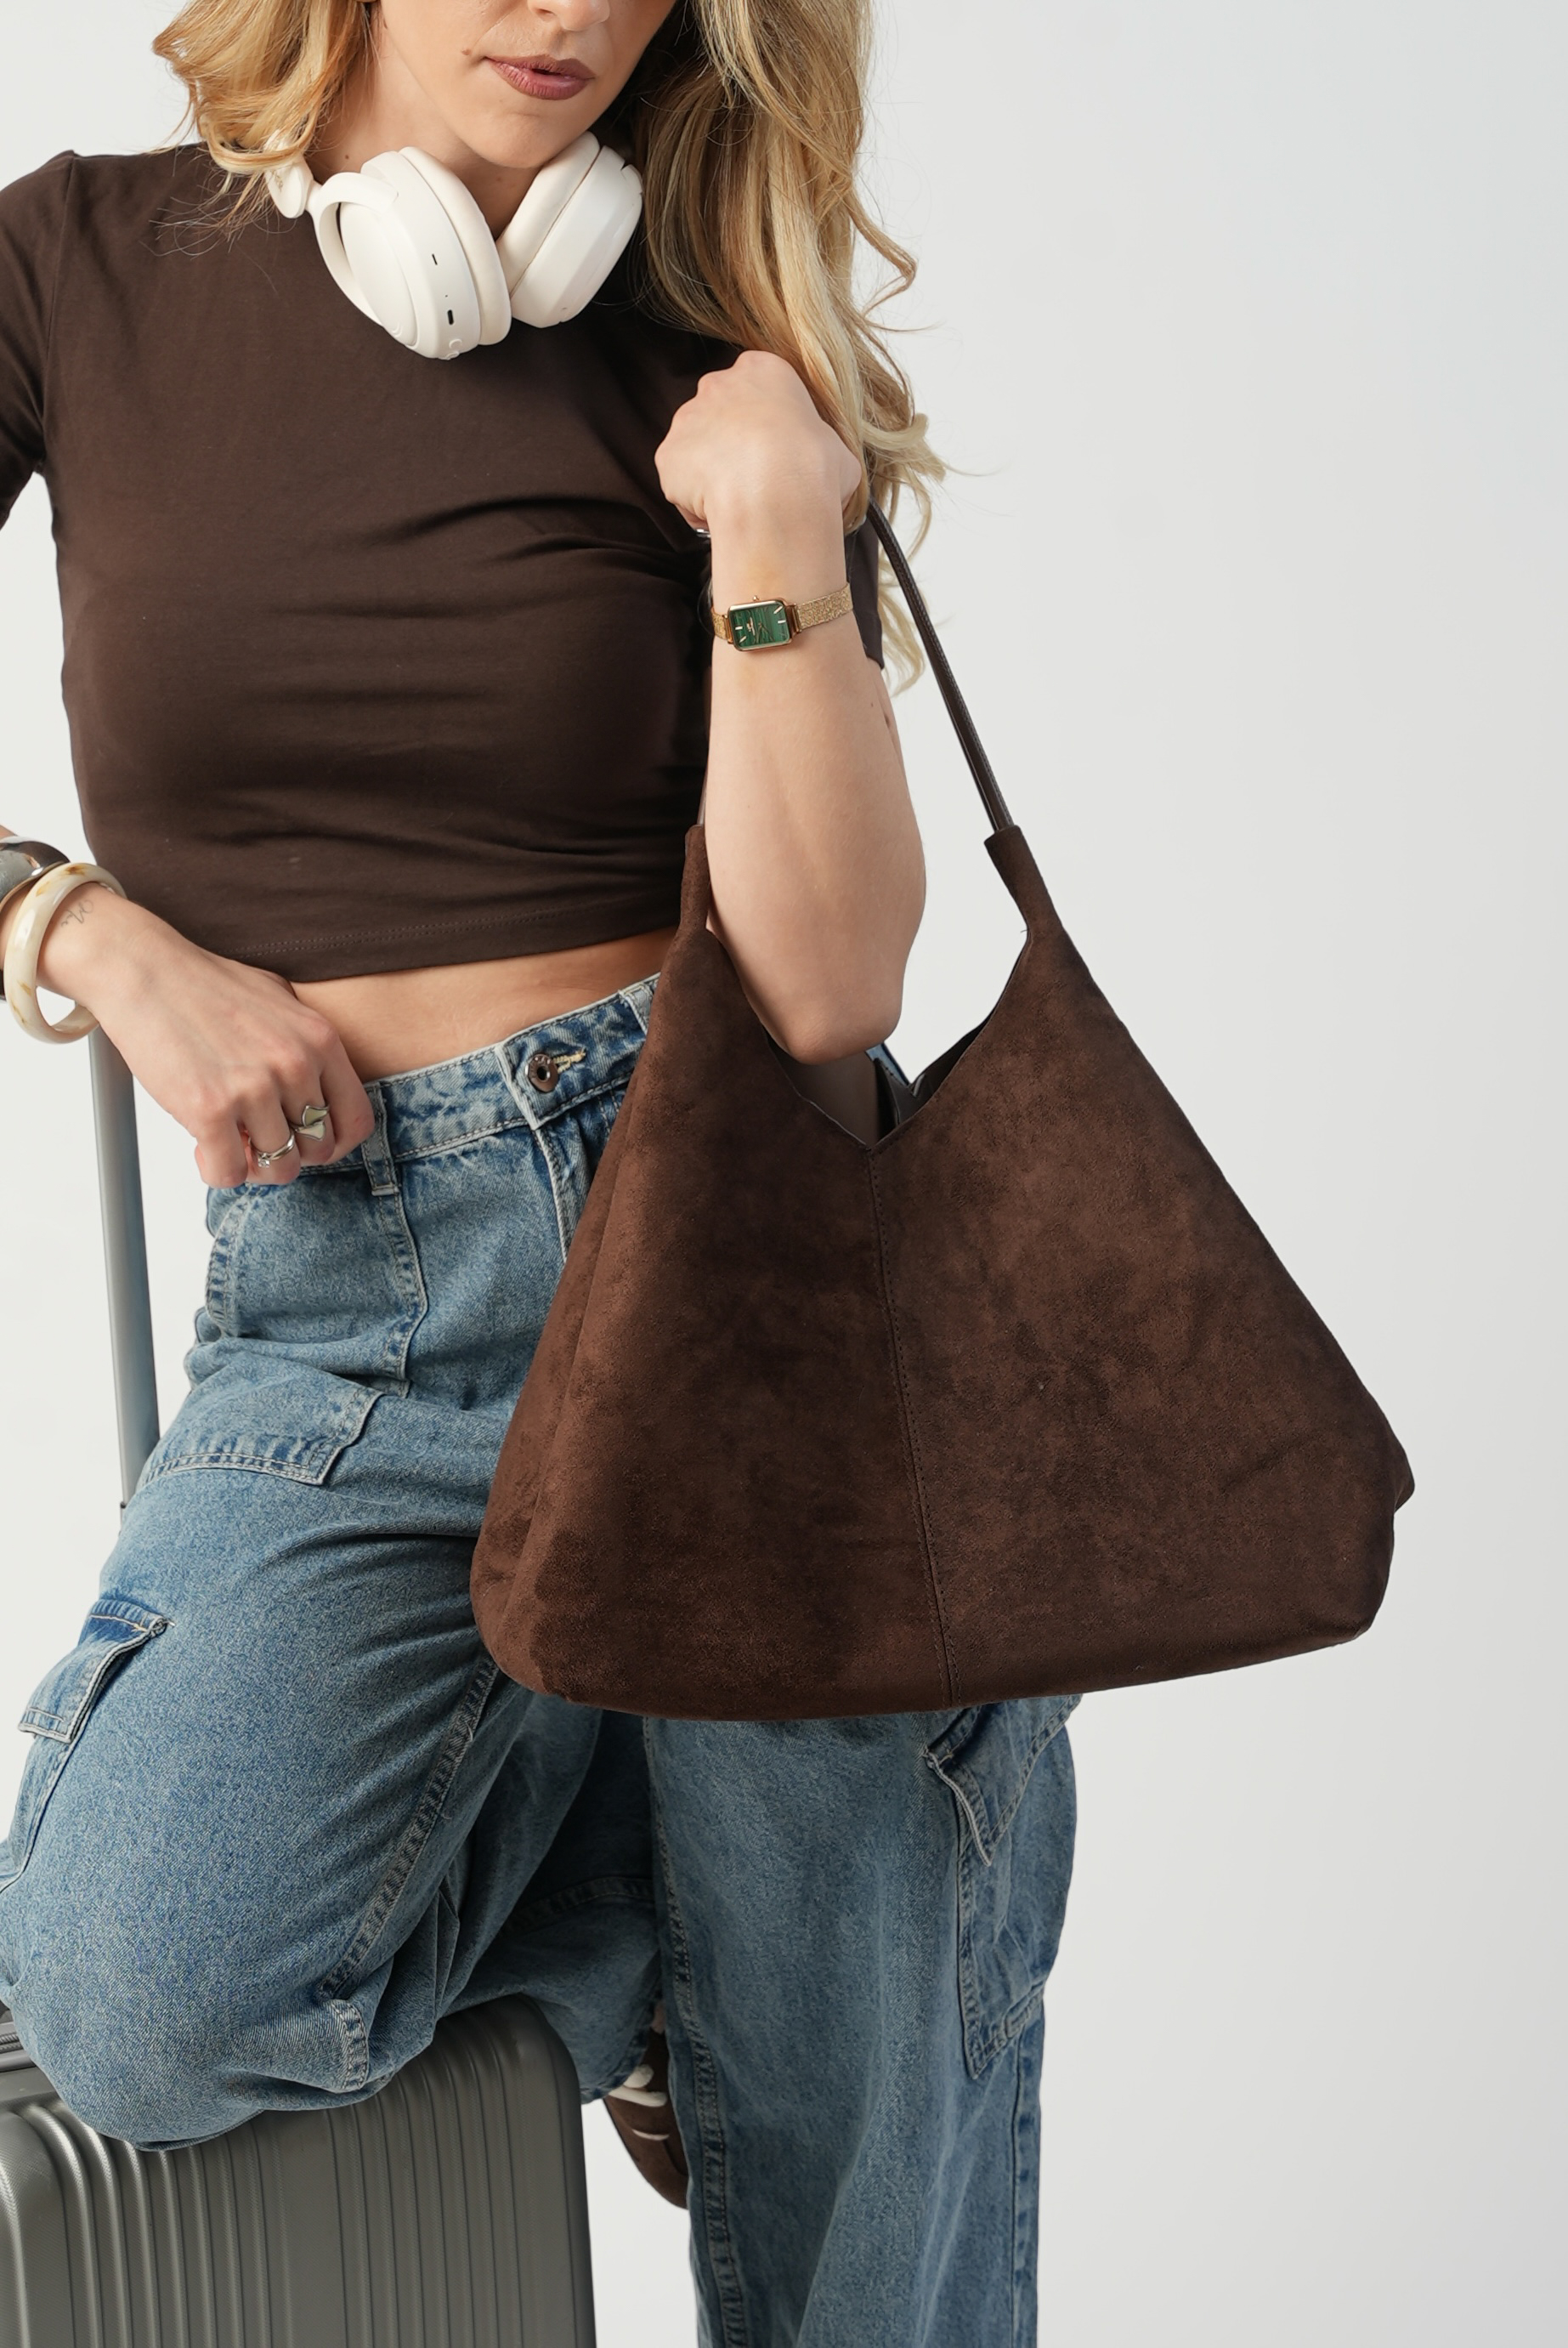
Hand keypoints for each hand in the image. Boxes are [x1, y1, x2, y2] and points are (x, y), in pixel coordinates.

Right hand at [14, 884, 373, 1188]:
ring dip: (252, 1166)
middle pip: (318, 1150)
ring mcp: (254, 1088)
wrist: (141, 968)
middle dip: (289, 1154)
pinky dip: (216, 1170)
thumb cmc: (205, 984)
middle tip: (256, 1140)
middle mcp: (295, 1065)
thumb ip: (306, 1043)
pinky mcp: (209, 1109)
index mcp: (320, 1040)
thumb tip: (318, 1092)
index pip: (356, 1120)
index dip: (332, 1142)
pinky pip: (229, 1173)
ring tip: (229, 1143)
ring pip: (279, 1169)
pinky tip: (201, 1147)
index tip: (304, 1141)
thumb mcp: (279, 999)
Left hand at [655, 351, 860, 594]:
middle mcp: (719, 384)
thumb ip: (820, 446)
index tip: (777, 451)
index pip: (758, 389)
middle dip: (732, 444)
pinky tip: (719, 513)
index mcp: (764, 370)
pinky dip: (693, 499)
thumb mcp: (838, 449)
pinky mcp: (668, 455)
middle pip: (720, 413)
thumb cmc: (813, 469)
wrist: (775, 499)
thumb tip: (825, 467)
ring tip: (739, 501)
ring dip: (712, 472)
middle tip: (756, 479)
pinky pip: (679, 481)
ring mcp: (688, 417)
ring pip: (697, 447)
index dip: (766, 425)